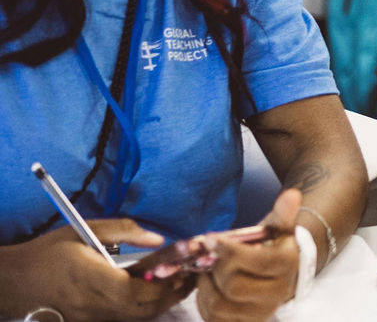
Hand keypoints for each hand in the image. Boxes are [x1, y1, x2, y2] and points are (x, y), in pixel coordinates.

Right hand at [0, 217, 193, 320]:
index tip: (184, 268)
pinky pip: (123, 319)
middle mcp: (93, 304)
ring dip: (161, 303)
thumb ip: (124, 230)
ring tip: (180, 283)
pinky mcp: (87, 321)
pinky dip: (143, 309)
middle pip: (142, 309)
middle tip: (191, 276)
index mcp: (93, 279)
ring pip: (135, 318)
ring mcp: (90, 317)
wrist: (13, 281)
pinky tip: (154, 294)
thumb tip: (158, 238)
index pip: (137, 292)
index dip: (164, 284)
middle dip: (171, 295)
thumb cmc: (48, 252)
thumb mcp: (83, 230)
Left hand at [197, 187, 302, 321]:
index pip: (254, 261)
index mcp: (287, 265)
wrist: (276, 276)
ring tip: (208, 271)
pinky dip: (204, 302)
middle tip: (209, 255)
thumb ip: (282, 214)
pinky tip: (209, 287)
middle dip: (215, 267)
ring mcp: (259, 313)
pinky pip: (213, 318)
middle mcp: (277, 294)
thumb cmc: (271, 249)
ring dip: (206, 285)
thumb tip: (292, 194)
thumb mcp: (278, 230)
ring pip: (219, 303)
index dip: (229, 250)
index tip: (211, 238)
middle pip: (233, 284)